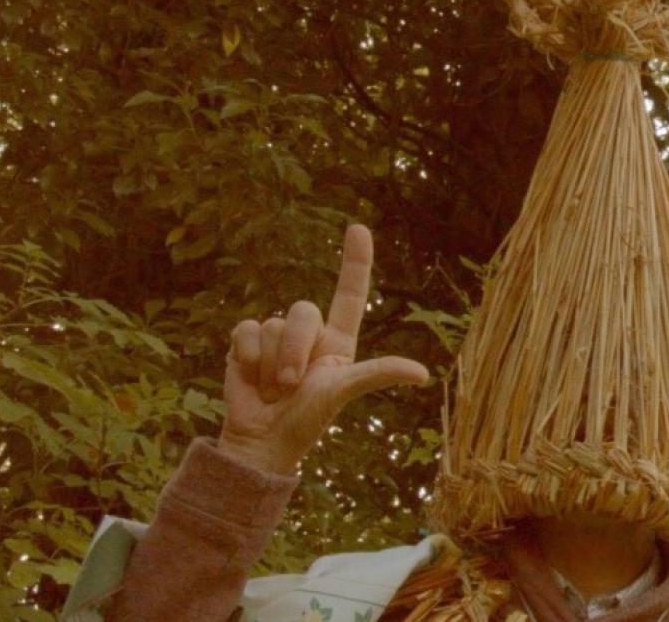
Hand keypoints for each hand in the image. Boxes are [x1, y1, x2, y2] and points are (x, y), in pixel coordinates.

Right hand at [218, 224, 428, 473]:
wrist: (262, 440)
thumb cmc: (307, 420)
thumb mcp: (343, 392)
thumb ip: (378, 374)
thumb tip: (423, 374)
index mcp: (338, 342)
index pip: (349, 294)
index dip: (355, 262)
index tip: (358, 228)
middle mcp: (309, 335)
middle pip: (303, 311)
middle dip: (295, 349)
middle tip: (291, 385)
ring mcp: (277, 337)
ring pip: (272, 322)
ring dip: (270, 361)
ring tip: (273, 388)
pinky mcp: (247, 342)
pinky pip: (246, 328)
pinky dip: (246, 357)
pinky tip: (250, 378)